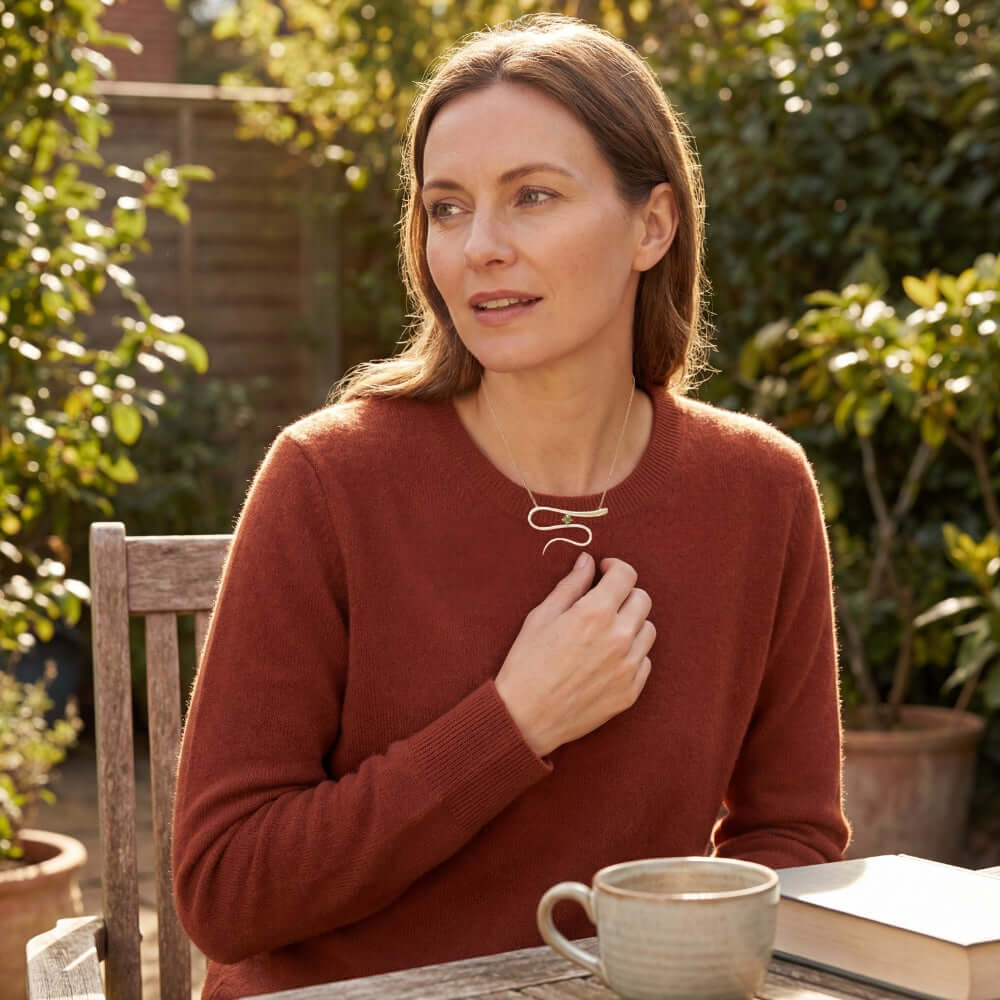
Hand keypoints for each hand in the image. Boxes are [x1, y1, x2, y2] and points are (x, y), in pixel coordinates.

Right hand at [495, 552, 654, 756]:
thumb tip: (588, 561)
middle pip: (643, 599)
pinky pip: (645, 661)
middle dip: (624, 594)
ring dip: (631, 624)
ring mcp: (628, 667)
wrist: (525, 718)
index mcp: (595, 613)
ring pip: (648, 630)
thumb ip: (570, 585)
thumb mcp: (541, 617)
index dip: (615, 567)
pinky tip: (607, 658)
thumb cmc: (526, 664)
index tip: (604, 571)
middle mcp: (618, 638)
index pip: (626, 575)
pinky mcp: (631, 692)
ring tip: (605, 632)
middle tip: (604, 601)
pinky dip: (631, 654)